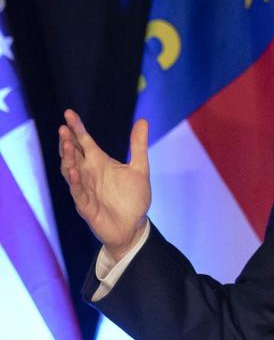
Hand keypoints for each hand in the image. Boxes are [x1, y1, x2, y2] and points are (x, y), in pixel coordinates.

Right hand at [59, 109, 151, 260]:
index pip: (84, 142)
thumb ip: (138, 146)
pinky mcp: (85, 205)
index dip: (77, 128)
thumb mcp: (140, 169)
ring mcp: (84, 188)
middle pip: (73, 154)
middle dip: (67, 142)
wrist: (133, 226)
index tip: (69, 113)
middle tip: (64, 128)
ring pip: (70, 171)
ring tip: (66, 144)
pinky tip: (74, 171)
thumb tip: (143, 120)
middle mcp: (88, 173)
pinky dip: (75, 181)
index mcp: (99, 162)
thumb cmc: (133, 198)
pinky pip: (77, 191)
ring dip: (68, 159)